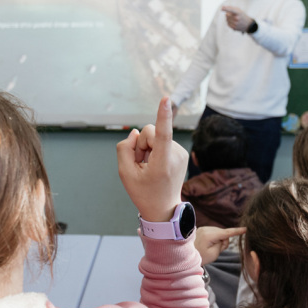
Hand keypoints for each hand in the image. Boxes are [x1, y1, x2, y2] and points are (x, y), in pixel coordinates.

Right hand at [117, 97, 187, 222]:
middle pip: (150, 132)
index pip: (162, 134)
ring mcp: (181, 153)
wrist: (164, 209)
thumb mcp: (125, 173)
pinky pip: (162, 140)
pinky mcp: (181, 152)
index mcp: (162, 163)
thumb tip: (135, 132)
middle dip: (141, 145)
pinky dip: (155, 151)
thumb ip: (125, 149)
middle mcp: (176, 155)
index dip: (163, 115)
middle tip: (141, 165)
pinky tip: (156, 166)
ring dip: (148, 149)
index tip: (166, 99)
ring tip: (149, 168)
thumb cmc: (143, 193)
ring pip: (156, 136)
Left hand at [194, 226, 245, 265]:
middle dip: (223, 241)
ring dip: (218, 240)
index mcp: (209, 235)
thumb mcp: (214, 254)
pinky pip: (213, 233)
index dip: (237, 231)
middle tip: (216, 250)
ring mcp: (203, 228)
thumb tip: (223, 238)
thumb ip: (222, 244)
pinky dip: (214, 238)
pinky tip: (207, 244)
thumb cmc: (200, 256)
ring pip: (219, 233)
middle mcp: (206, 228)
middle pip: (223, 233)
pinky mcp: (201, 229)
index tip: (245, 229)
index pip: (227, 232)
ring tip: (210, 248)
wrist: (185, 255)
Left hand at [221, 5, 252, 32]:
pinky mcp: (234, 28)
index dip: (226, 9)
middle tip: (232, 14)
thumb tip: (223, 8)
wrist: (248, 24)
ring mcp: (235, 24)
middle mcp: (237, 18)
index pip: (232, 10)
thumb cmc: (242, 15)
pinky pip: (228, 24)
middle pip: (227, 15)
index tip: (222, 8)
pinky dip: (229, 22)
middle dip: (228, 14)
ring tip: (234, 18)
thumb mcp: (239, 10)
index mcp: (239, 13)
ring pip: (227, 19)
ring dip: (228, 18)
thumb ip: (231, 8)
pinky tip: (234, 22)